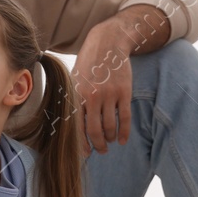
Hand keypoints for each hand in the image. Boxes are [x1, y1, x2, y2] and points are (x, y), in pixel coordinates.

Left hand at [72, 26, 131, 153]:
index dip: (82, 144)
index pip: (78, 126)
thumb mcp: (74, 78)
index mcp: (77, 95)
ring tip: (111, 141)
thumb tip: (72, 123)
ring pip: (110, 126)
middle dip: (98, 145)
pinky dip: (124, 132)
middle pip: (95, 130)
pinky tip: (123, 140)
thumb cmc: (89, 63)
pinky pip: (125, 118)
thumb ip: (74, 99)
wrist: (108, 43)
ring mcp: (109, 95)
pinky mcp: (124, 93)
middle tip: (101, 150)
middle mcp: (92, 97)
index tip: (87, 153)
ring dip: (111, 138)